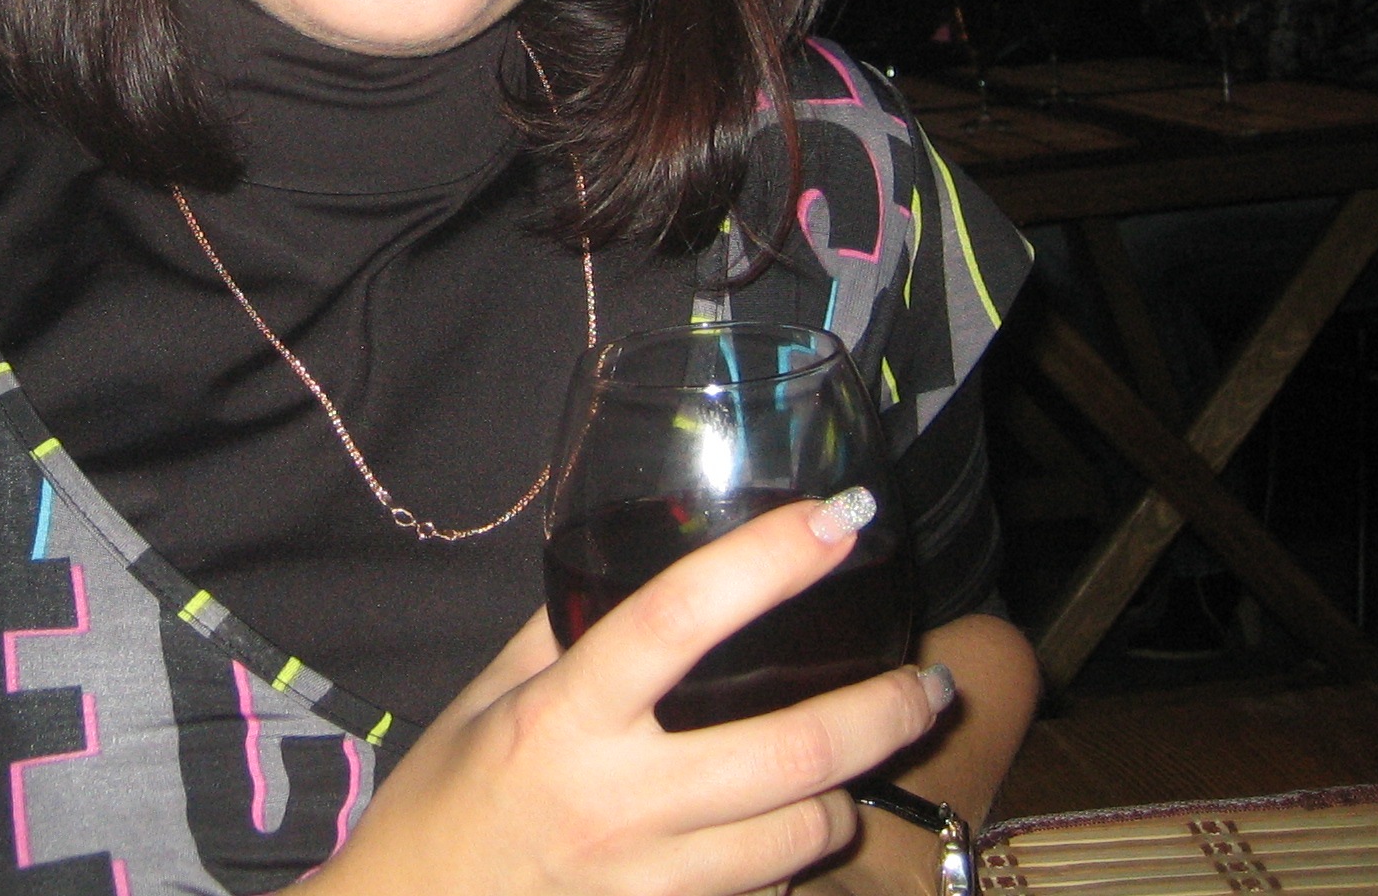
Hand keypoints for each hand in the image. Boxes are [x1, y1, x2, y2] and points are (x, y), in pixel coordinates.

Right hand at [312, 497, 952, 895]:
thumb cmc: (447, 798)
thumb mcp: (491, 695)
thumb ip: (564, 627)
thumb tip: (639, 558)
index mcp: (563, 715)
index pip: (676, 618)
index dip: (766, 561)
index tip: (837, 518)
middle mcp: (618, 796)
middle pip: (790, 749)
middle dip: (883, 708)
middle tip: (931, 677)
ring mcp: (650, 876)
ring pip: (802, 833)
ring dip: (851, 789)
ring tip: (869, 750)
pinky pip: (766, 887)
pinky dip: (798, 850)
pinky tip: (802, 822)